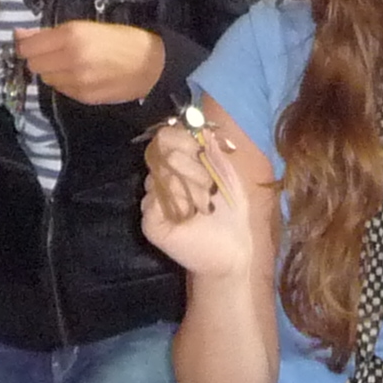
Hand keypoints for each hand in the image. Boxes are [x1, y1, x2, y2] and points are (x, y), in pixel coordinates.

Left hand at [11, 22, 166, 105]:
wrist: (152, 66)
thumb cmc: (122, 40)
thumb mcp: (87, 27)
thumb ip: (51, 33)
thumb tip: (19, 35)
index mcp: (72, 36)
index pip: (28, 47)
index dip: (26, 45)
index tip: (30, 43)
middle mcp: (70, 59)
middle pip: (34, 65)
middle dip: (39, 59)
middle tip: (54, 53)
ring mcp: (76, 81)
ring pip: (46, 79)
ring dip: (52, 71)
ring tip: (71, 64)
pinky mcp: (82, 97)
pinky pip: (61, 89)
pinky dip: (65, 82)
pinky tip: (81, 76)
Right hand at [141, 117, 249, 278]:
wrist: (233, 250)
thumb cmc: (232, 213)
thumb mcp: (229, 176)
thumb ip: (215, 152)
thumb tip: (205, 131)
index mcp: (179, 164)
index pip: (166, 136)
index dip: (182, 138)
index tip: (201, 151)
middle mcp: (162, 178)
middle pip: (162, 151)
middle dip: (191, 165)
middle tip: (209, 185)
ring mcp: (153, 200)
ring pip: (159, 175)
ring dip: (189, 187)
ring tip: (205, 204)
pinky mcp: (149, 221)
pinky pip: (154, 200)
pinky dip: (178, 204)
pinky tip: (190, 216)